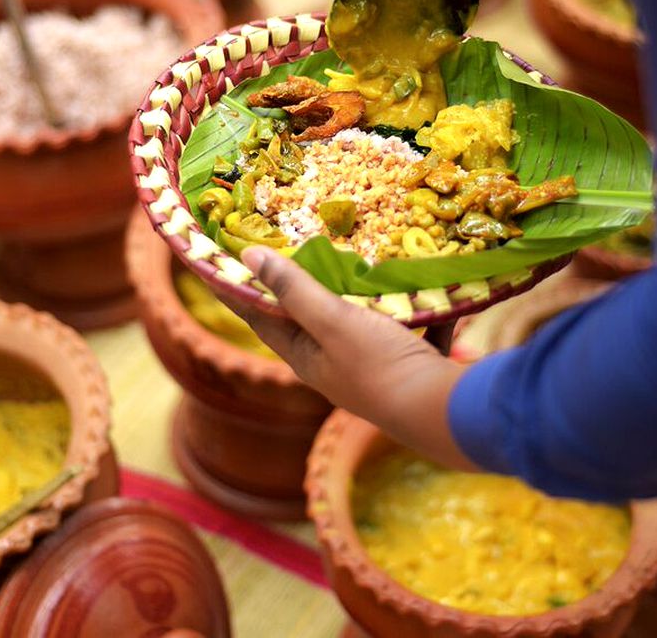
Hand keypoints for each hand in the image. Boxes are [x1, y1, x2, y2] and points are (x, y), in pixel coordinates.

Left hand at [230, 246, 476, 470]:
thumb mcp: (332, 321)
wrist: (444, 411)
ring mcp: (370, 362)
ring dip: (353, 290)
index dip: (234, 287)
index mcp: (305, 356)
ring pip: (355, 318)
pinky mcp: (406, 359)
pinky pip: (402, 323)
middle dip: (294, 284)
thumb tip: (247, 256)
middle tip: (281, 244)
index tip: (212, 259)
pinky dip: (406, 303)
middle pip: (304, 316)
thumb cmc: (379, 366)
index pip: (257, 315)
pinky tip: (417, 283)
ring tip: (347, 254)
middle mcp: (332, 362)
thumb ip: (294, 290)